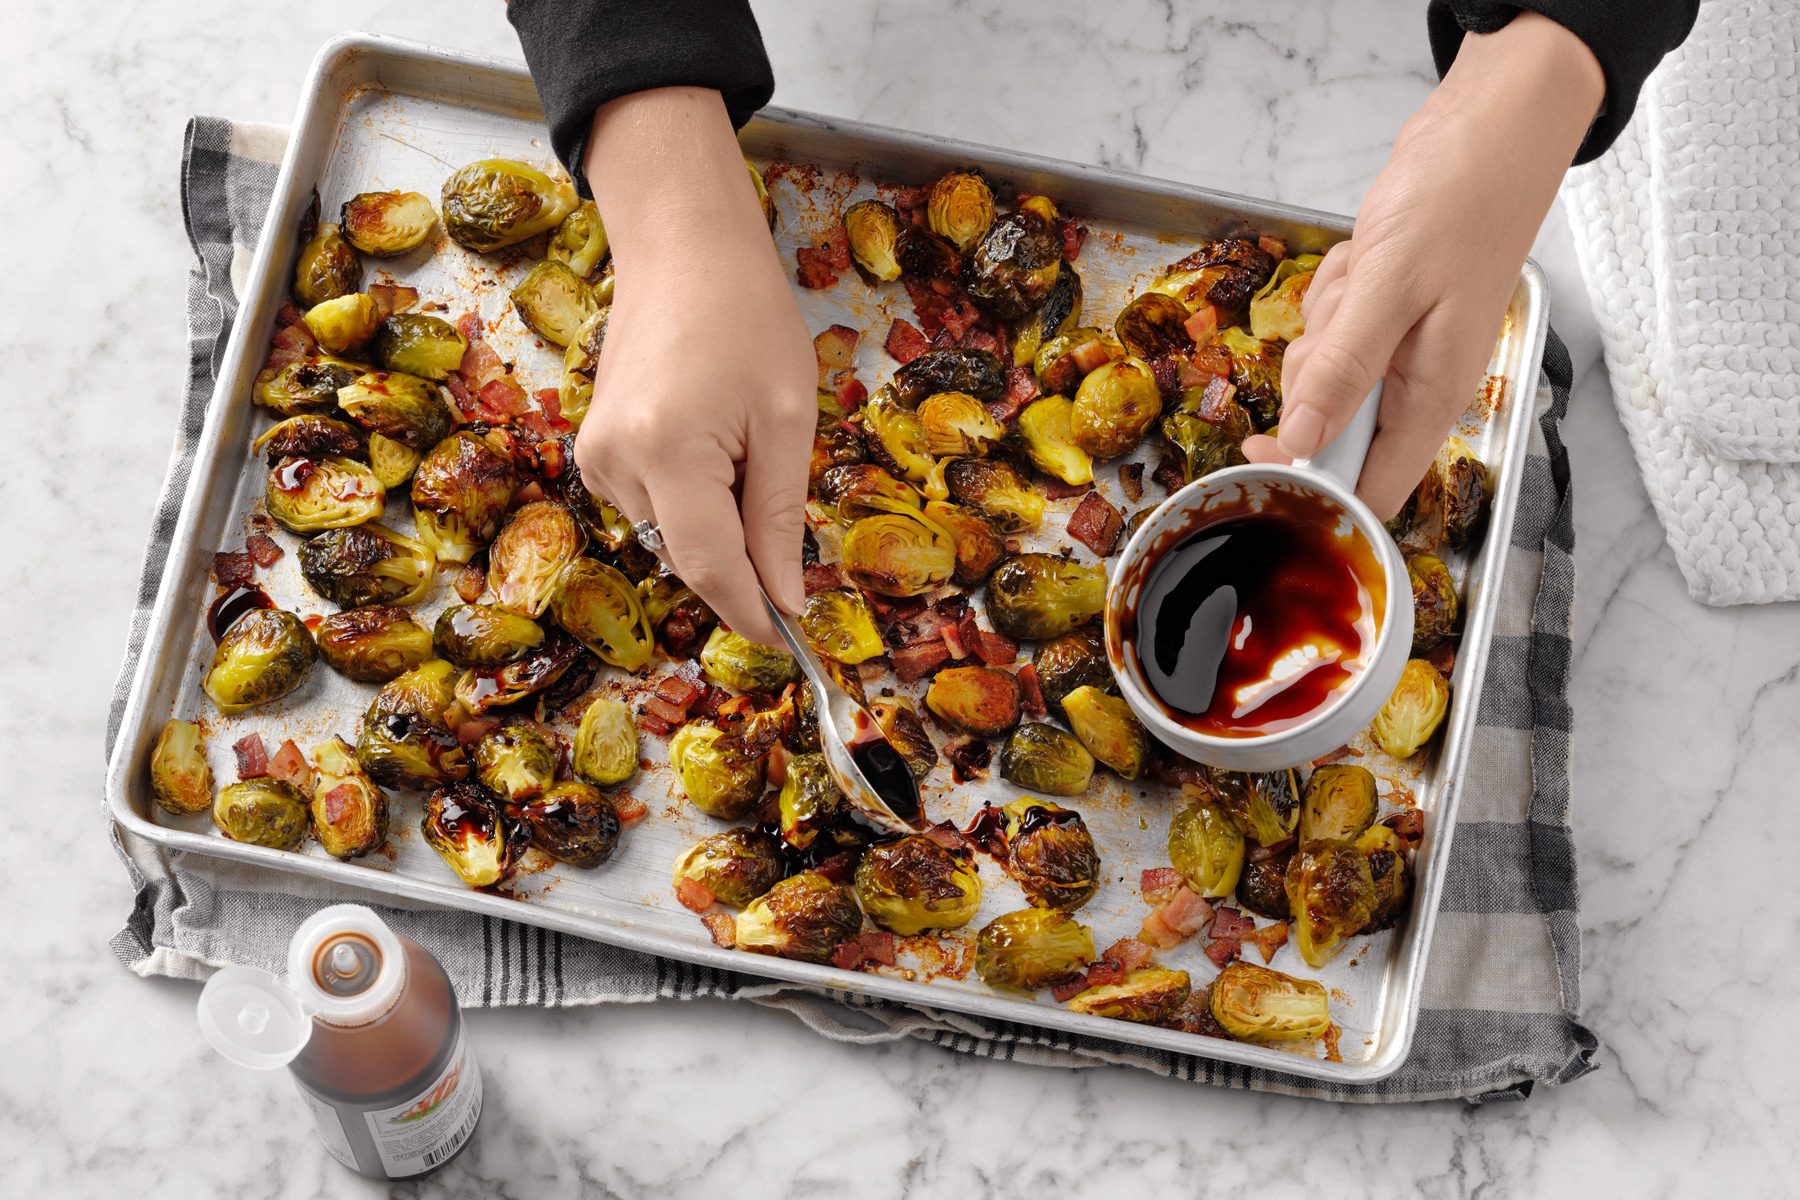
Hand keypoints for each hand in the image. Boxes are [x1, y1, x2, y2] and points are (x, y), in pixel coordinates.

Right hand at [575, 88, 814, 645]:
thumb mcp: (789, 420)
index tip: (790, 640)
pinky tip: (713, 441)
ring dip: (718, 522)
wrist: (683, 251)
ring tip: (744, 446)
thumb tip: (786, 600)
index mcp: (668, 452)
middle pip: (690, 556)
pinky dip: (693, 499)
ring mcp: (596, 457)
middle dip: (743, 557)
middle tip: (781, 497)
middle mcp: (615, 463)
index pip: (710, 567)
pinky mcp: (594, 450)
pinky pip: (654, 505)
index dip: (751, 612)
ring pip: (672, 535)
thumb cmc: (748, 319)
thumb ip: (780, 518)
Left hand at [1243, 13, 1603, 517]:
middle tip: (1341, 312)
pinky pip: (1332, 322)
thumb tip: (1301, 443)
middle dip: (1314, 372)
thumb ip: (1346, 371)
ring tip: (1365, 270)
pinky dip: (1334, 289)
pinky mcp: (1385, 313)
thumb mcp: (1391, 287)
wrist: (1492, 129)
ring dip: (1324, 319)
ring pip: (1324, 369)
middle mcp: (1419, 383)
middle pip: (1330, 426)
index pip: (1371, 489)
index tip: (1260, 450)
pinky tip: (1365, 256)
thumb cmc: (1461, 200)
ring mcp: (1403, 347)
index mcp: (1433, 397)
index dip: (1312, 488)